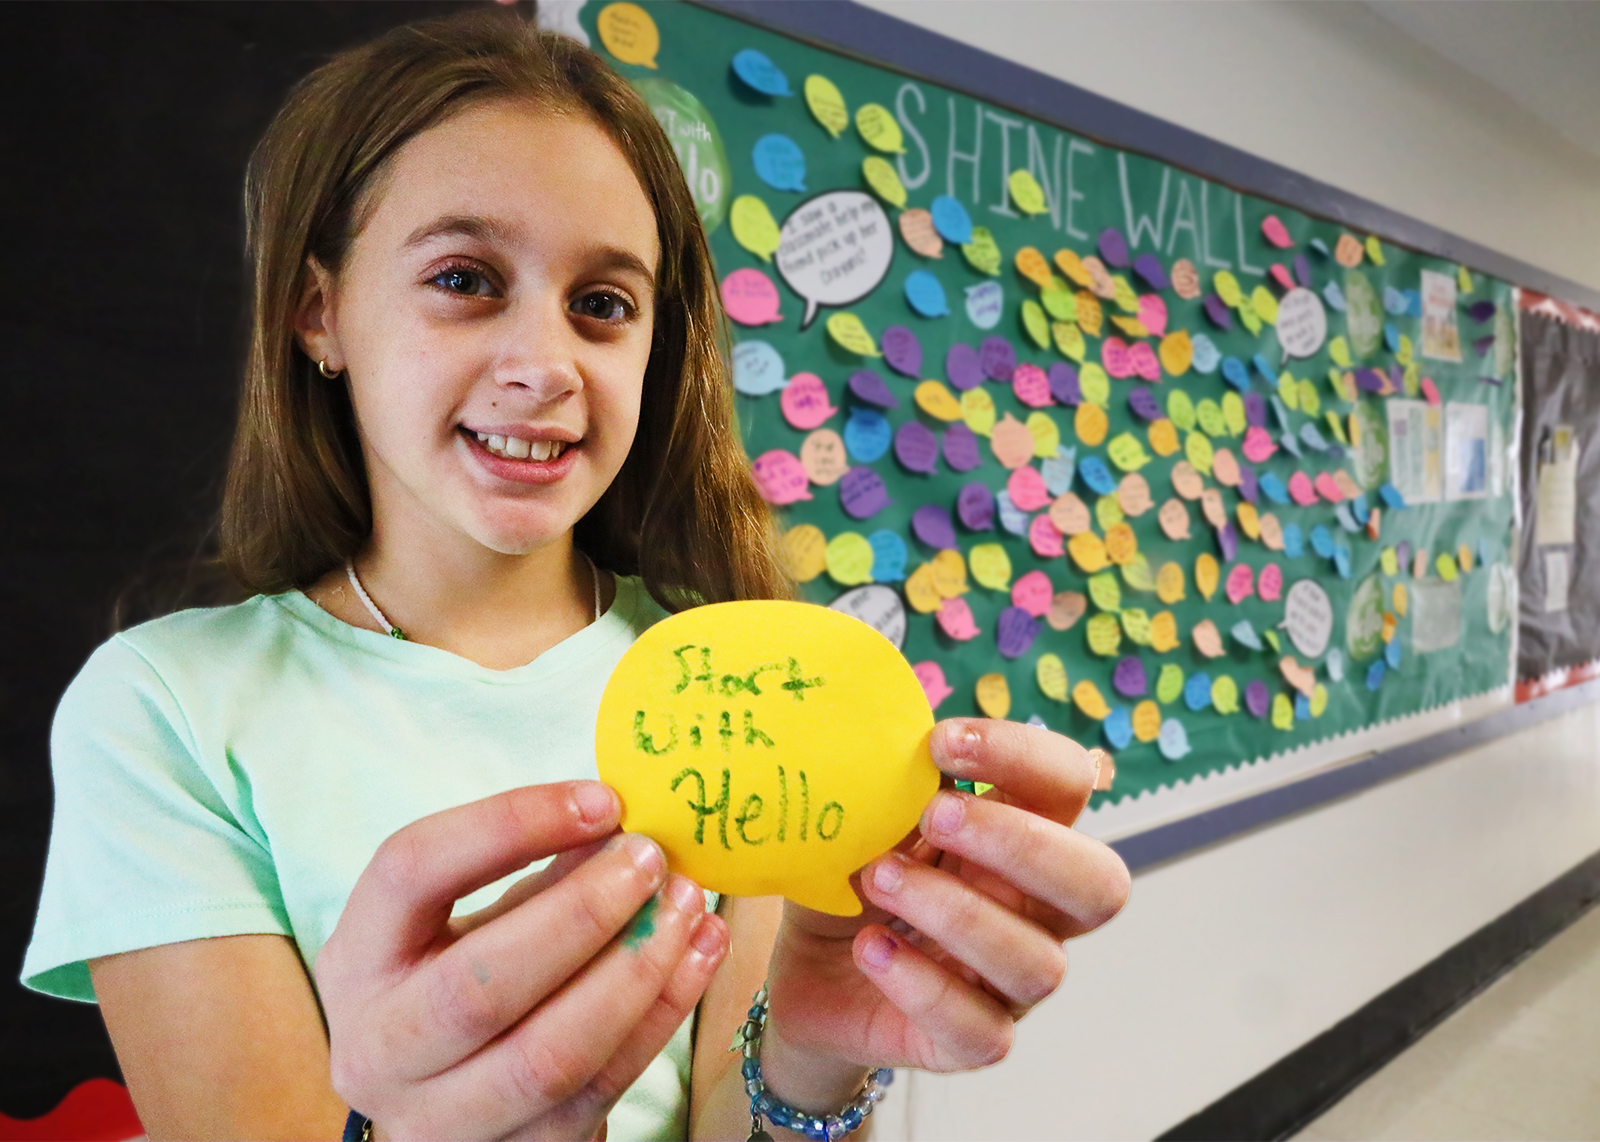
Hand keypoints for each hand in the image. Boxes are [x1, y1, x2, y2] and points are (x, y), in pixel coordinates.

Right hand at [315, 781, 728, 1139]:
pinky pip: (601, 1088)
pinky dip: (662, 1015)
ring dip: (635, 970)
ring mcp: (440, 1118)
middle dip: (582, 913)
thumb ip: (543, 869)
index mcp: (356, 959)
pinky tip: (700, 955)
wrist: (459, 1099)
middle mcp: (378, 1048)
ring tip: (689, 906)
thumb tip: (624, 819)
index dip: (509, 823)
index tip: (601, 798)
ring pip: (549, 1053)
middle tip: (652, 860)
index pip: (411, 870)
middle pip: (480, 985)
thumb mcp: (482, 916)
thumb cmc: (475, 976)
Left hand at [760, 719, 1128, 1084]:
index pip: (1070, 784)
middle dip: (1021, 843)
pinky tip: (871, 948)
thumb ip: (886, 776)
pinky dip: (922, 985)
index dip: (1024, 756)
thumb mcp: (865, 816)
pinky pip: (981, 1030)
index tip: (942, 743)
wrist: (809, 971)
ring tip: (877, 878)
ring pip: (1038, 962)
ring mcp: (1011, 983)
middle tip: (935, 815)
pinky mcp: (971, 1040)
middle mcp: (1036, 910)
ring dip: (955, 911)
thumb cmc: (855, 877)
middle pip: (1100, 885)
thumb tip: (879, 721)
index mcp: (1022, 835)